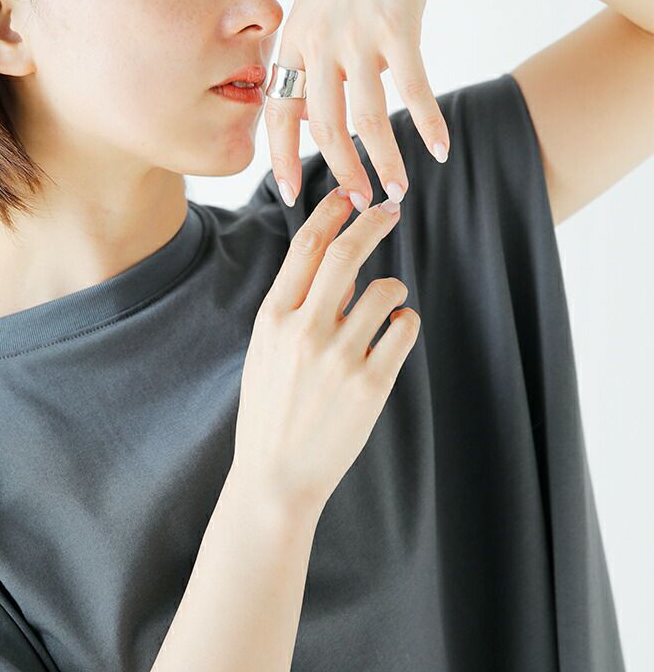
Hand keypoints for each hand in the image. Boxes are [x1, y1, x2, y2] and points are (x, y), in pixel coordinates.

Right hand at [229, 186, 419, 519]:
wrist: (276, 477)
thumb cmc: (270, 411)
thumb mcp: (267, 352)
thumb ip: (297, 309)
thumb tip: (344, 272)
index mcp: (272, 318)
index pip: (305, 247)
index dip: (330, 212)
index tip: (348, 194)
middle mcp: (303, 331)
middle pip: (347, 254)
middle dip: (373, 222)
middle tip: (390, 209)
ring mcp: (338, 357)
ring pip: (385, 290)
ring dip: (393, 290)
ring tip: (387, 308)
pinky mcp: (370, 384)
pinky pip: (404, 329)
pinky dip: (404, 324)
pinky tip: (394, 334)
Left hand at [264, 0, 450, 212]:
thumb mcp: (312, 7)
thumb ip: (306, 57)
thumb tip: (310, 113)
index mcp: (292, 39)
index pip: (278, 110)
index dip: (282, 156)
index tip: (289, 193)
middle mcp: (319, 41)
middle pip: (323, 124)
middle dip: (340, 170)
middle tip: (358, 201)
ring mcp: (357, 33)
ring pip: (366, 116)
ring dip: (385, 159)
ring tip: (399, 189)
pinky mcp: (398, 25)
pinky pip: (414, 88)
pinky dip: (428, 122)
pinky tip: (439, 149)